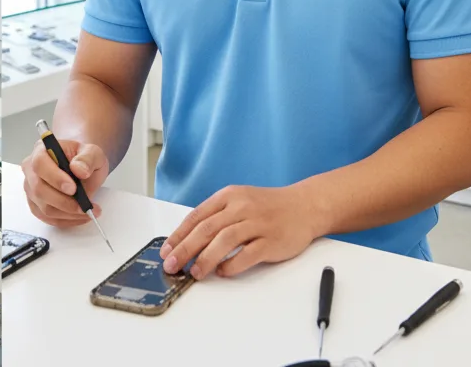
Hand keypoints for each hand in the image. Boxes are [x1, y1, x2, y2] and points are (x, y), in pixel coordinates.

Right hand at [21, 137, 108, 227]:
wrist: (80, 166)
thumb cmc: (82, 158)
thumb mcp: (92, 152)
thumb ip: (87, 158)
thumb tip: (80, 170)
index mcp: (41, 150)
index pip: (40, 164)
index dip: (55, 178)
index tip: (73, 188)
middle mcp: (31, 170)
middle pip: (39, 189)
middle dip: (64, 202)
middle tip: (85, 205)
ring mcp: (31, 189)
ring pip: (44, 208)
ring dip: (68, 214)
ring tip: (88, 211)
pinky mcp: (36, 205)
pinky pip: (48, 218)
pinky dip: (66, 221)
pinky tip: (80, 216)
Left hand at [160, 184, 318, 280]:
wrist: (304, 205)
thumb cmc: (267, 206)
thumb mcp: (238, 201)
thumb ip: (217, 216)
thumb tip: (189, 240)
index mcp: (228, 196)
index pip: (196, 216)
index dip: (179, 235)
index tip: (166, 251)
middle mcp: (240, 207)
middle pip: (206, 229)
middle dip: (185, 249)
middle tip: (172, 265)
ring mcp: (257, 223)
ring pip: (224, 241)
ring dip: (206, 258)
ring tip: (194, 273)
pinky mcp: (272, 240)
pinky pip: (248, 254)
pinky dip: (232, 264)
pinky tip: (223, 272)